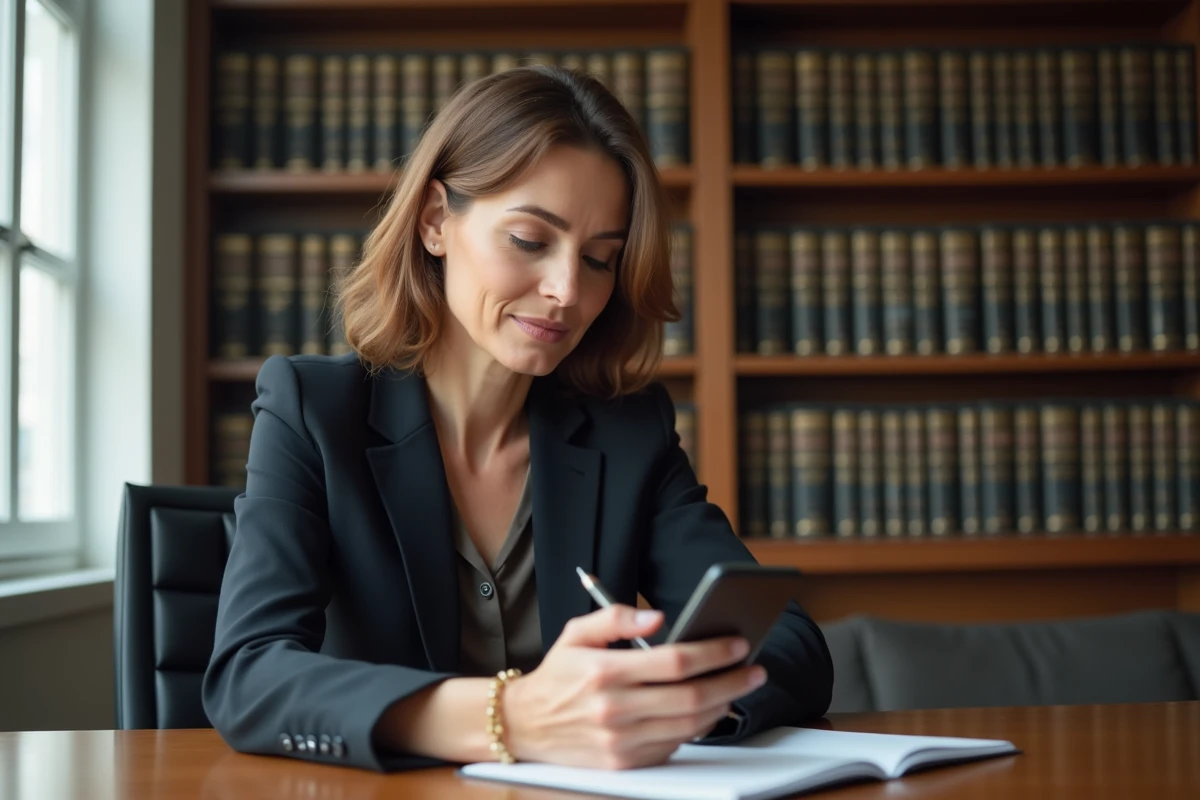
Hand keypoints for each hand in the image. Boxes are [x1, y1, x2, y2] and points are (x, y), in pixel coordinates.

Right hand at [502, 604, 766, 769]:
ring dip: (723, 706)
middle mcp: (614, 709)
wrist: (524, 725)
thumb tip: (657, 616)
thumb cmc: (557, 675)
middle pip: (691, 696)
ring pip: (689, 725)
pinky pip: (675, 744)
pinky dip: (698, 727)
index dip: (713, 652)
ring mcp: (621, 741)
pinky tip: (709, 710)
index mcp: (605, 672)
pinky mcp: (625, 762)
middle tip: (755, 669)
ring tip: (738, 687)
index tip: (738, 644)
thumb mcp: (575, 633)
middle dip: (732, 681)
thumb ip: (615, 617)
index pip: (674, 661)